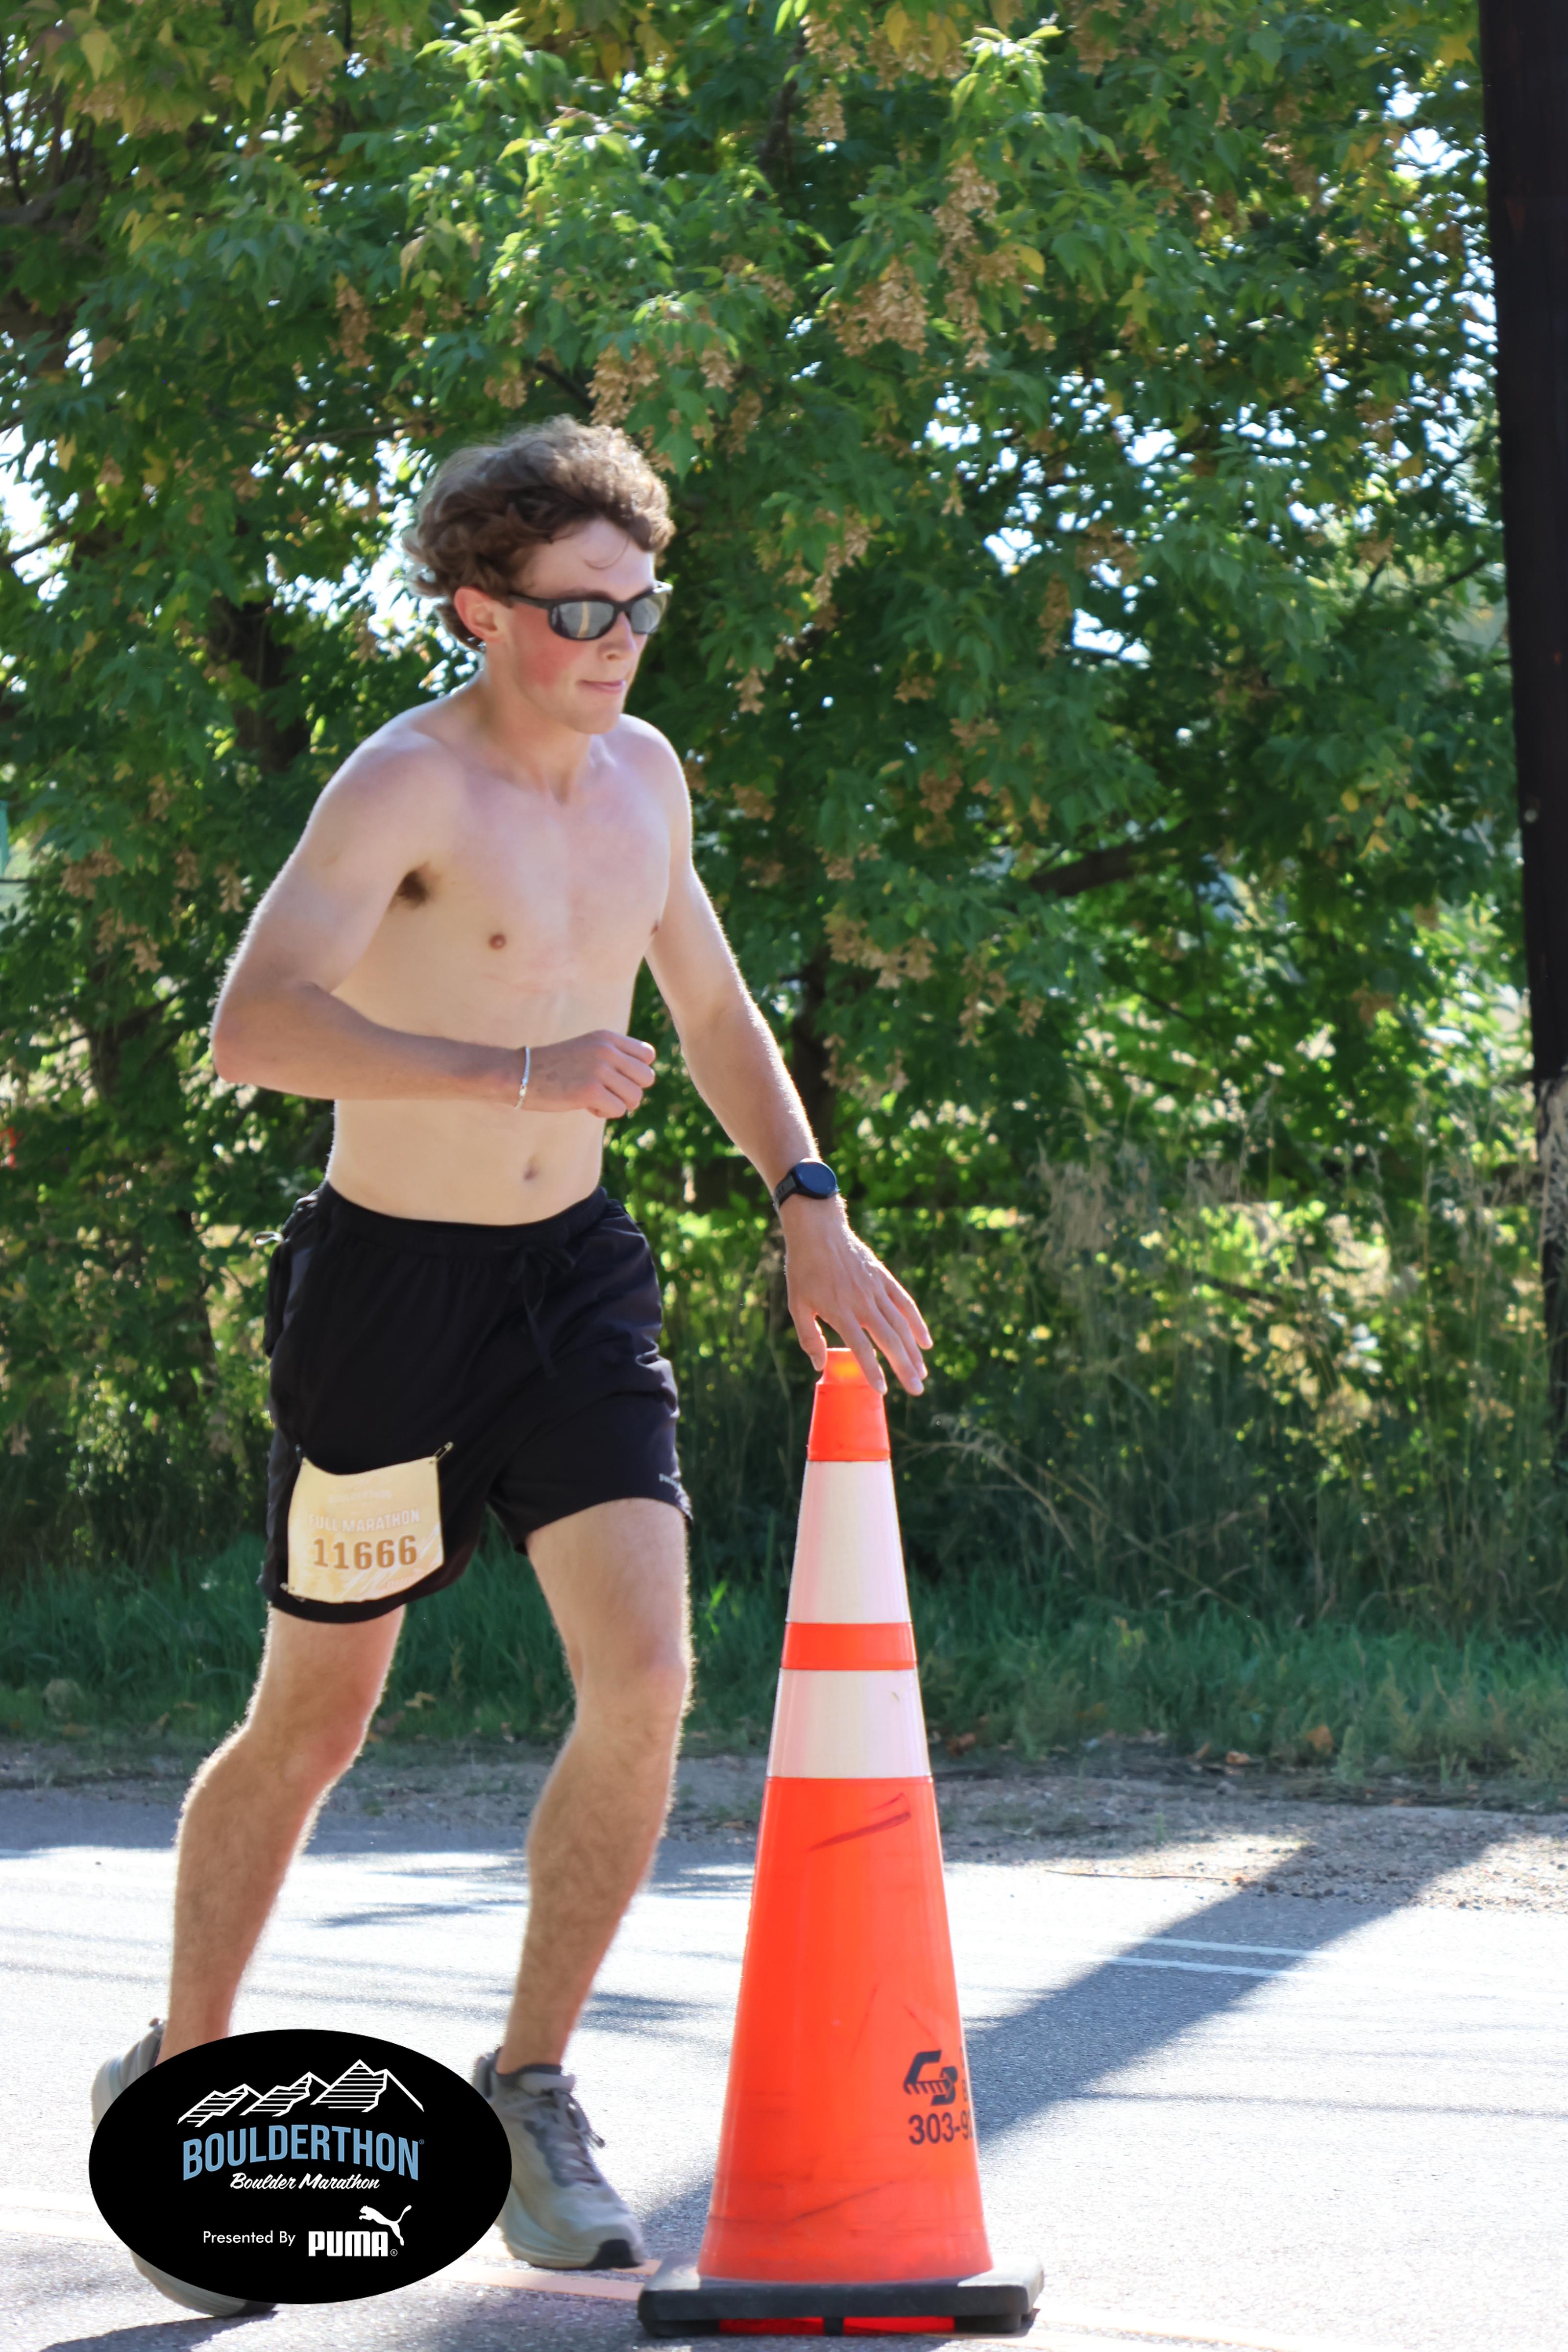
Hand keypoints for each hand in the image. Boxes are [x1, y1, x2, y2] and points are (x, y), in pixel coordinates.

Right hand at [523, 1031, 655, 1117]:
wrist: (519, 1074)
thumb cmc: (555, 1067)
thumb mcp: (587, 1050)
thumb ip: (614, 1057)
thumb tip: (645, 1079)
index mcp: (607, 1037)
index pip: (648, 1055)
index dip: (636, 1072)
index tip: (617, 1078)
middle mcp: (607, 1050)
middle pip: (647, 1078)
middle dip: (631, 1091)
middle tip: (610, 1094)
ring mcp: (600, 1070)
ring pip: (635, 1097)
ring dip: (618, 1104)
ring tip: (595, 1099)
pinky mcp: (591, 1091)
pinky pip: (618, 1110)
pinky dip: (604, 1112)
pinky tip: (586, 1105)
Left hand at [780, 1196, 932, 1396]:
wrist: (818, 1230)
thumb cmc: (804, 1269)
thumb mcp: (797, 1305)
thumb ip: (809, 1338)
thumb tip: (820, 1367)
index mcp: (840, 1311)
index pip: (861, 1348)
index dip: (873, 1370)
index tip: (883, 1390)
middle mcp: (862, 1302)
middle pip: (889, 1340)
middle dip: (904, 1367)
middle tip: (917, 1390)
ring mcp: (876, 1289)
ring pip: (901, 1324)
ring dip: (914, 1350)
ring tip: (922, 1373)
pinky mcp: (884, 1278)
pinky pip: (905, 1303)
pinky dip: (917, 1322)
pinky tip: (926, 1341)